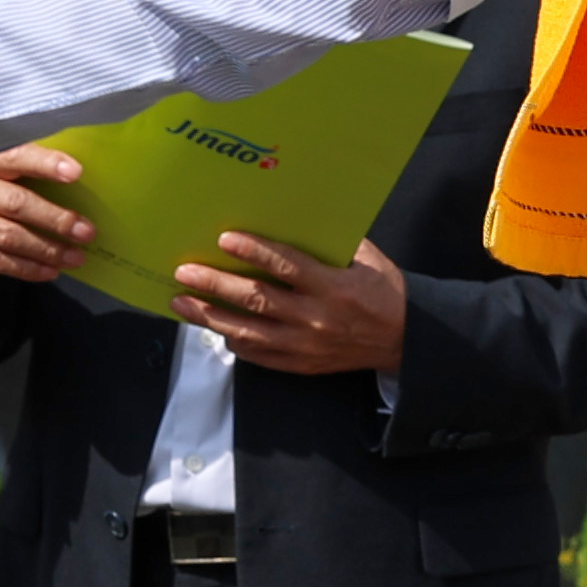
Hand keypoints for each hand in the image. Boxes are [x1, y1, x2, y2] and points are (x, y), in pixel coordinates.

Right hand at [0, 146, 91, 290]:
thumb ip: (22, 172)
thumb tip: (77, 184)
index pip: (14, 156)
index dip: (45, 163)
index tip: (76, 172)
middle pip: (16, 204)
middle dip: (56, 220)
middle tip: (87, 232)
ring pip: (8, 238)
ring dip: (47, 250)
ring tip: (76, 257)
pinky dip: (27, 268)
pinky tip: (50, 270)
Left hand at [181, 229, 407, 374]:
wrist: (404, 339)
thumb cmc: (384, 291)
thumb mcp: (367, 260)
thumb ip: (330, 245)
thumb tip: (291, 222)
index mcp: (335, 286)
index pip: (287, 266)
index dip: (253, 252)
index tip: (224, 239)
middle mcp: (316, 318)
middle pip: (256, 300)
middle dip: (216, 284)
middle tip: (185, 271)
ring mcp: (305, 345)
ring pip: (247, 331)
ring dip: (210, 315)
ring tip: (182, 302)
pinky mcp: (300, 365)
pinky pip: (257, 355)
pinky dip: (234, 340)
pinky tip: (215, 327)